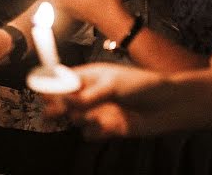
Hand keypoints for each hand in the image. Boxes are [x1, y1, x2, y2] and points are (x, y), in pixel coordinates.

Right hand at [40, 62, 164, 137]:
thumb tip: (64, 100)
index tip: (42, 93)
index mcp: (89, 76)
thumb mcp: (112, 85)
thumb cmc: (142, 86)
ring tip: (96, 116)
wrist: (168, 106)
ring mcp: (97, 111)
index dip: (50, 85)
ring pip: (75, 119)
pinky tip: (110, 127)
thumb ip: (87, 95)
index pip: (61, 79)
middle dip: (58, 107)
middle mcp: (90, 94)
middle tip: (56, 111)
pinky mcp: (107, 128)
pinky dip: (96, 132)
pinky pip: (90, 134)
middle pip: (63, 101)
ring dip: (82, 119)